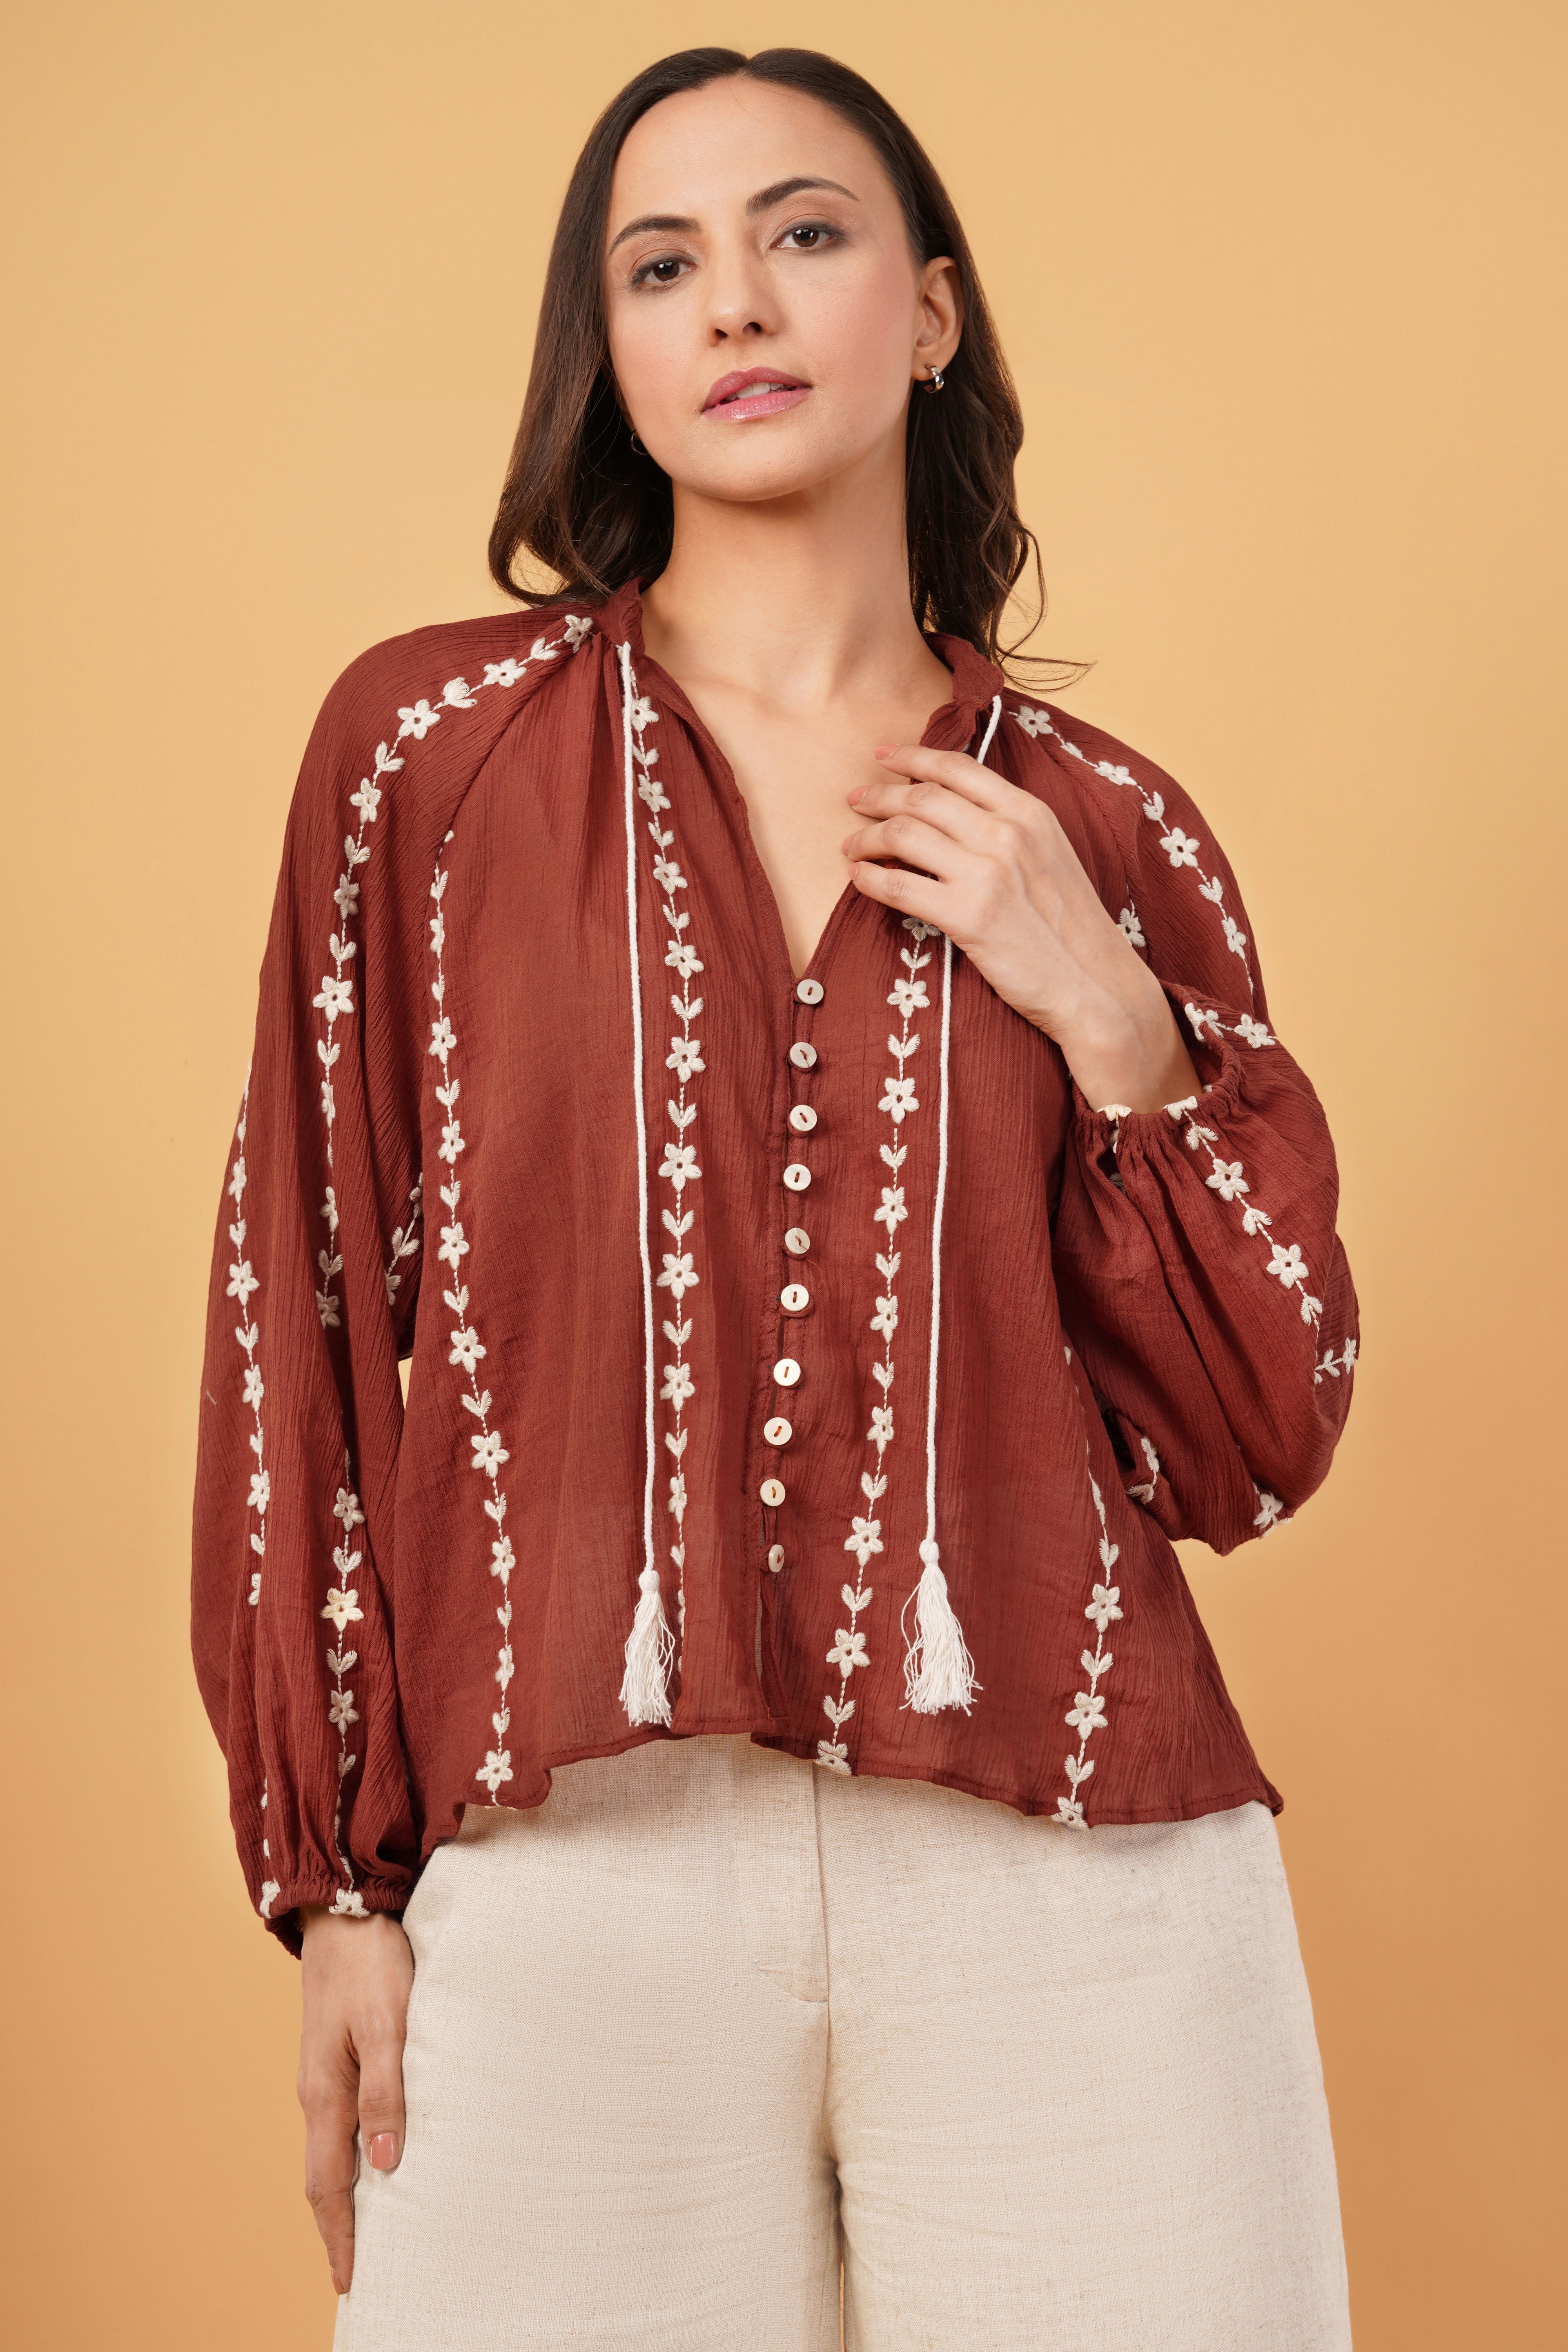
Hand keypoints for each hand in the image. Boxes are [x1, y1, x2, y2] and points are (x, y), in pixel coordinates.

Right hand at [297, 1906, 413, 2295]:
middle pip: (324, 2176)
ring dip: (345, 2192)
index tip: (350, 2281)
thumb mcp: (386, 2024)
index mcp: (325, 2092)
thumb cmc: (370, 1961)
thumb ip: (386, 2090)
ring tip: (367, 2227)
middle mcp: (317, 2090)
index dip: (340, 2235)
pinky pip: (339, 2119)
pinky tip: (371, 2154)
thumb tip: (386, 2162)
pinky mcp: (336, 2051)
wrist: (345, 1906)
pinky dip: (350, 2153)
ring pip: (330, 2148)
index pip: (329, 2184)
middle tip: (356, 2269)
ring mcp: (323, 2071)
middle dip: (337, 2226)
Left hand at [843, 745, 1200, 1113]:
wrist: (1095, 984)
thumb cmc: (1070, 927)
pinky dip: (868, 878)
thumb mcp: (1051, 856)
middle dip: (879, 795)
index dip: (913, 757)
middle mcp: (1007, 833)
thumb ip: (1010, 829)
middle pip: (922, 797)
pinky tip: (857, 879)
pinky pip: (898, 886)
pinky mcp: (968, 916)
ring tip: (851, 847)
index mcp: (1029, 812)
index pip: (958, 769)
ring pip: (903, 834)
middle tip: (855, 802)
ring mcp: (987, 873)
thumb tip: (957, 815)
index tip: (884, 757)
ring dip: (867, 837)